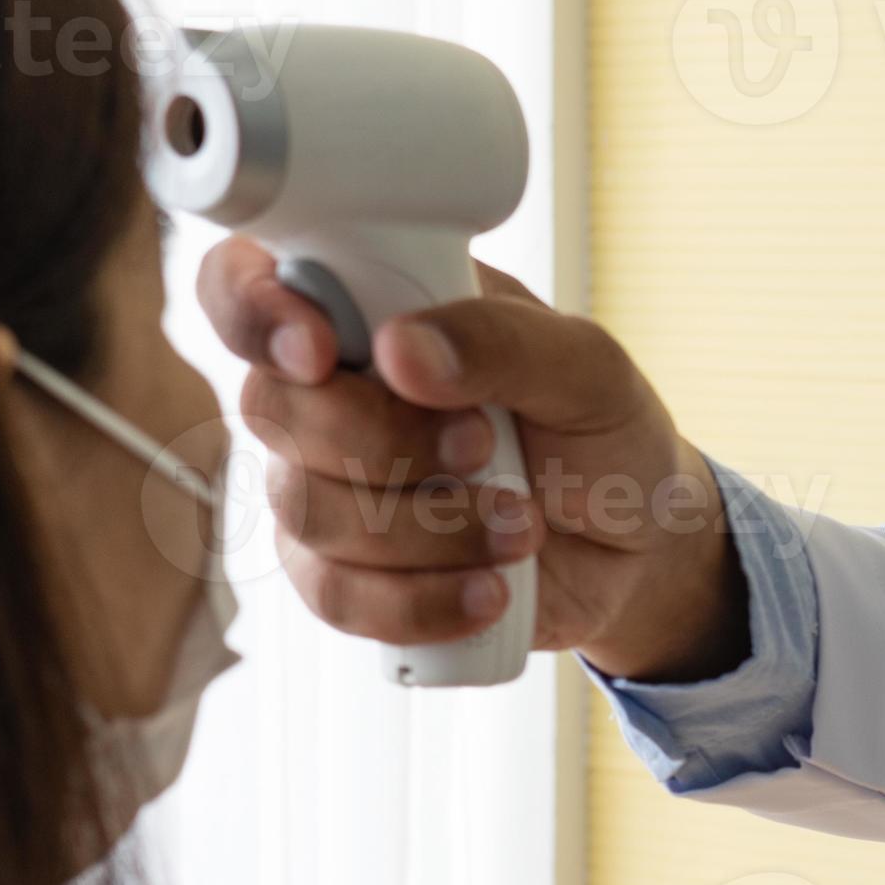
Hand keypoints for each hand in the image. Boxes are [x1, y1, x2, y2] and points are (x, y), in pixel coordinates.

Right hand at [197, 238, 749, 681]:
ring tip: (522, 526)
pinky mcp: (343, 574)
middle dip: (384, 440)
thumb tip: (400, 350)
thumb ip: (500, 342)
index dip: (254, 309)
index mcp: (371, 307)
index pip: (248, 282)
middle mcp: (329, 392)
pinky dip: (420, 602)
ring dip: (427, 529)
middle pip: (273, 408)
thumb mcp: (586, 368)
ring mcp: (324, 486)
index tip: (318, 350)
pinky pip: (335, 597)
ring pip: (308, 510)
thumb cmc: (602, 433)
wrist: (636, 547)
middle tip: (485, 446)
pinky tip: (490, 592)